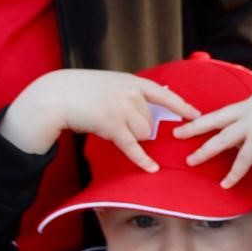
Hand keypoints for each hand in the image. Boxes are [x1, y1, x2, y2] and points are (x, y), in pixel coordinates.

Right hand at [0, 69, 198, 169]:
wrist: (54, 96)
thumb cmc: (81, 91)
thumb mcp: (111, 82)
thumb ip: (133, 90)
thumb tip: (164, 92)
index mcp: (132, 81)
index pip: (164, 94)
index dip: (182, 106)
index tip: (198, 115)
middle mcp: (130, 93)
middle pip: (151, 122)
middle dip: (137, 128)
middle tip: (113, 122)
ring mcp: (122, 109)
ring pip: (143, 134)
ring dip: (129, 136)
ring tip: (106, 126)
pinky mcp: (112, 126)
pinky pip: (132, 146)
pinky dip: (143, 159)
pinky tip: (152, 169)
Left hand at [174, 93, 251, 186]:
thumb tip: (249, 139)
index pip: (228, 111)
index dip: (212, 119)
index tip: (196, 122)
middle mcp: (251, 108)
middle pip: (215, 118)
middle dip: (194, 126)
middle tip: (177, 133)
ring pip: (222, 138)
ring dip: (205, 151)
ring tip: (191, 161)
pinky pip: (241, 160)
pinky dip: (233, 173)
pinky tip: (225, 183)